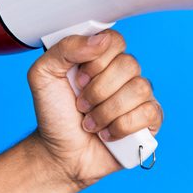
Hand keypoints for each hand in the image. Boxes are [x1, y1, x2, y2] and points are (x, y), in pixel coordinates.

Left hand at [26, 30, 162, 187]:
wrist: (58, 153)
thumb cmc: (54, 113)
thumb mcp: (43, 74)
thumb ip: (66, 48)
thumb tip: (99, 40)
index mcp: (101, 58)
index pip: (115, 41)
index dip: (97, 61)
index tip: (78, 79)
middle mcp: (123, 74)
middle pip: (129, 65)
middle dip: (98, 91)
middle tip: (81, 105)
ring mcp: (138, 97)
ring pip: (139, 89)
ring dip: (107, 111)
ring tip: (91, 123)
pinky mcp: (148, 121)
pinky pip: (149, 112)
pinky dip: (122, 126)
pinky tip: (107, 134)